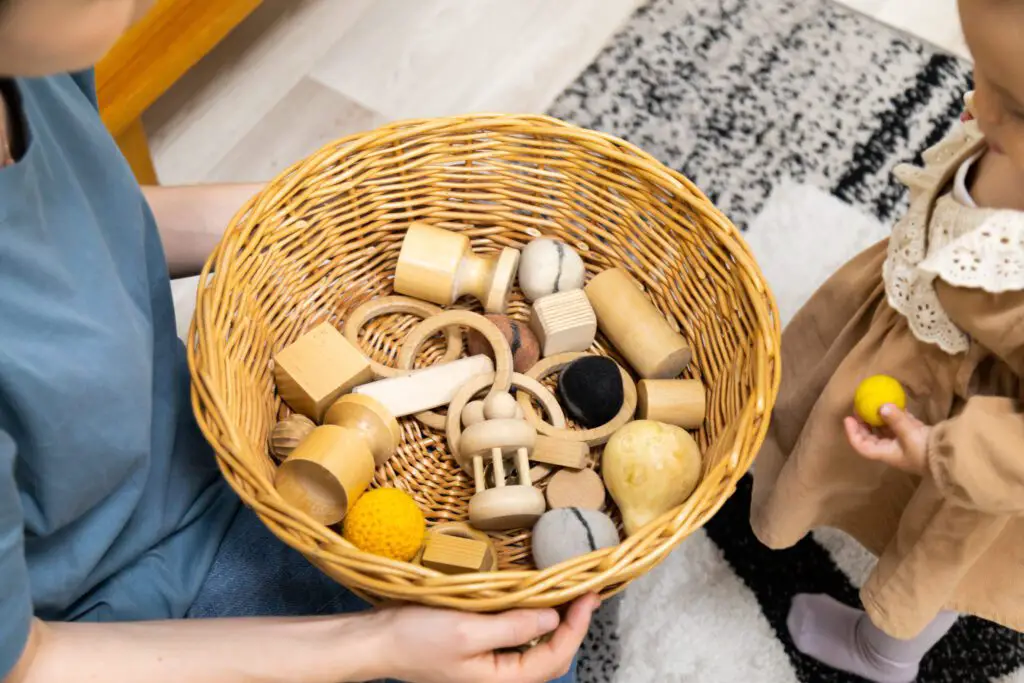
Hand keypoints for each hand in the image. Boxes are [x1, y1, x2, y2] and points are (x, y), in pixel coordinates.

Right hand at [364, 594, 598, 682]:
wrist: (377, 641)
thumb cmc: (417, 638)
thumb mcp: (467, 631)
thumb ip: (513, 627)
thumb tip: (553, 619)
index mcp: (503, 680)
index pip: (555, 655)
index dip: (577, 626)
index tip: (590, 595)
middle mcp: (501, 676)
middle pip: (551, 654)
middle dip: (573, 624)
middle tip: (587, 590)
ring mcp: (491, 663)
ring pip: (536, 646)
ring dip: (556, 621)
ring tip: (569, 591)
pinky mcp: (481, 648)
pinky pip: (517, 636)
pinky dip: (532, 618)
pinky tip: (536, 598)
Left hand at [844, 405, 930, 475]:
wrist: (952, 457)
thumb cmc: (927, 451)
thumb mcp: (910, 435)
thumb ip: (896, 420)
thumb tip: (882, 405)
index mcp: (886, 453)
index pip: (863, 446)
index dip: (853, 433)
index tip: (848, 418)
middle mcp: (892, 449)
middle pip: (871, 438)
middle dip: (863, 425)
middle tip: (858, 409)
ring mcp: (903, 443)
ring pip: (884, 431)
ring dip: (877, 419)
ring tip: (872, 404)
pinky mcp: (915, 437)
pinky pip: (900, 425)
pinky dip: (895, 416)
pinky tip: (893, 404)